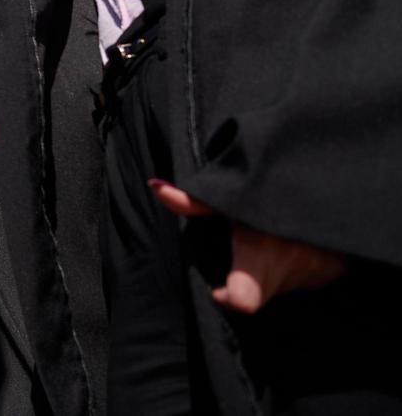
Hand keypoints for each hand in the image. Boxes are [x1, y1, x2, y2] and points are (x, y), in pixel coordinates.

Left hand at [151, 182, 347, 313]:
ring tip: (269, 243)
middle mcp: (288, 264)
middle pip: (256, 293)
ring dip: (269, 272)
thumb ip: (194, 202)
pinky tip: (288, 248)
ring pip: (277, 286)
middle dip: (244, 280)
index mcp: (259, 249)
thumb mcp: (231, 198)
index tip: (218, 289)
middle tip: (240, 257)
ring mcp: (313, 272)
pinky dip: (289, 270)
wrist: (329, 188)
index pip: (244, 298)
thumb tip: (155, 187)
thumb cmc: (267, 193)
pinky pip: (298, 280)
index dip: (229, 298)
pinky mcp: (331, 272)